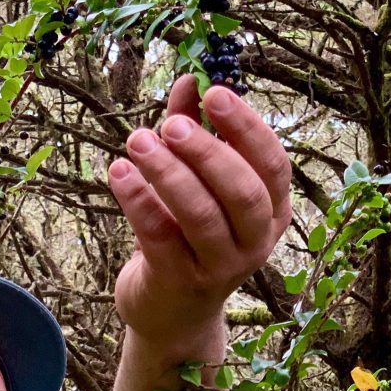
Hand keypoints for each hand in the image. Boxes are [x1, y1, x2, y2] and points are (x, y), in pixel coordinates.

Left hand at [108, 75, 291, 349]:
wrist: (171, 314)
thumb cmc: (187, 238)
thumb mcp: (197, 185)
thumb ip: (197, 131)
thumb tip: (191, 76)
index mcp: (271, 212)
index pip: (272, 165)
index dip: (246, 127)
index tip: (215, 91)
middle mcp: (255, 243)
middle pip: (242, 192)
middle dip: (208, 151)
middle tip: (172, 122)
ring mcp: (218, 268)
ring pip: (200, 216)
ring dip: (167, 173)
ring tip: (137, 140)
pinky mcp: (178, 282)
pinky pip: (158, 236)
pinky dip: (138, 200)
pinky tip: (118, 171)